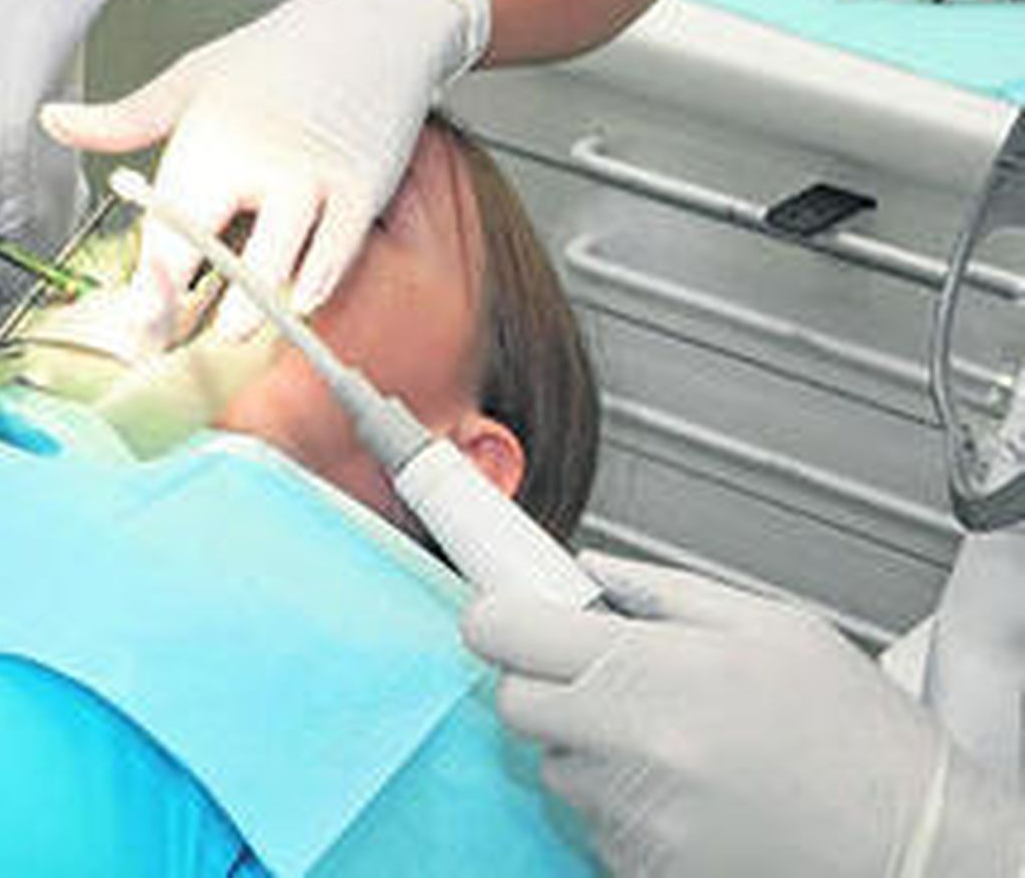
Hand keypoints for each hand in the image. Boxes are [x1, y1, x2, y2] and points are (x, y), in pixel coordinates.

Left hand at [41, 0, 488, 336]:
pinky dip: (318, 280)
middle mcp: (260, 164)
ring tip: (229, 332)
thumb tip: (52, 121)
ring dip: (253, 308)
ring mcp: (316, 179)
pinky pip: (340, 249)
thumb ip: (124, 118)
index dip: (147, 291)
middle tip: (166, 346)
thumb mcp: (191, 77)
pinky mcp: (364, 187)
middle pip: (218, 260)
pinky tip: (300, 301)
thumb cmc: (275, 53)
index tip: (133, 328)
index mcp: (209, 142)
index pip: (166, 234)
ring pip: (280, 263)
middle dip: (188, 313)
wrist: (371, 18)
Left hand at [462, 552, 1024, 877]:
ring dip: (587, 747)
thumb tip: (589, 568)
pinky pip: (595, 824)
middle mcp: (632, 749)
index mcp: (652, 670)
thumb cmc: (853, 733)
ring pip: (556, 767)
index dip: (499, 616)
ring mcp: (636, 819)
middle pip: (515, 704)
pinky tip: (686, 789)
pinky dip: (621, 803)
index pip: (505, 633)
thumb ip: (659, 590)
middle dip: (543, 681)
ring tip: (671, 737)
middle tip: (600, 674)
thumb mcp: (765, 624)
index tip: (506, 614)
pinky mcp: (645, 872)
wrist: (916, 846)